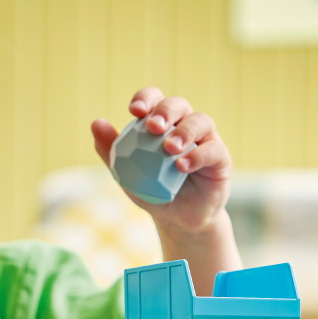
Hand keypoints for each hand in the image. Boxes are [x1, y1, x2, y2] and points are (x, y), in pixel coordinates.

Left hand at [92, 87, 231, 233]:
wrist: (179, 219)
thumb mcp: (128, 174)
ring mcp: (206, 140)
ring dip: (184, 131)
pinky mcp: (221, 158)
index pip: (155, 100)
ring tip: (169, 148)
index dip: (146, 99)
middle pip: (179, 104)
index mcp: (163, 123)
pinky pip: (213, 150)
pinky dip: (197, 155)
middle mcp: (186, 126)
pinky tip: (182, 166)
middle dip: (165, 111)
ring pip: (200, 121)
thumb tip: (96, 123)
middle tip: (153, 126)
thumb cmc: (154, 192)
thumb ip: (112, 150)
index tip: (135, 111)